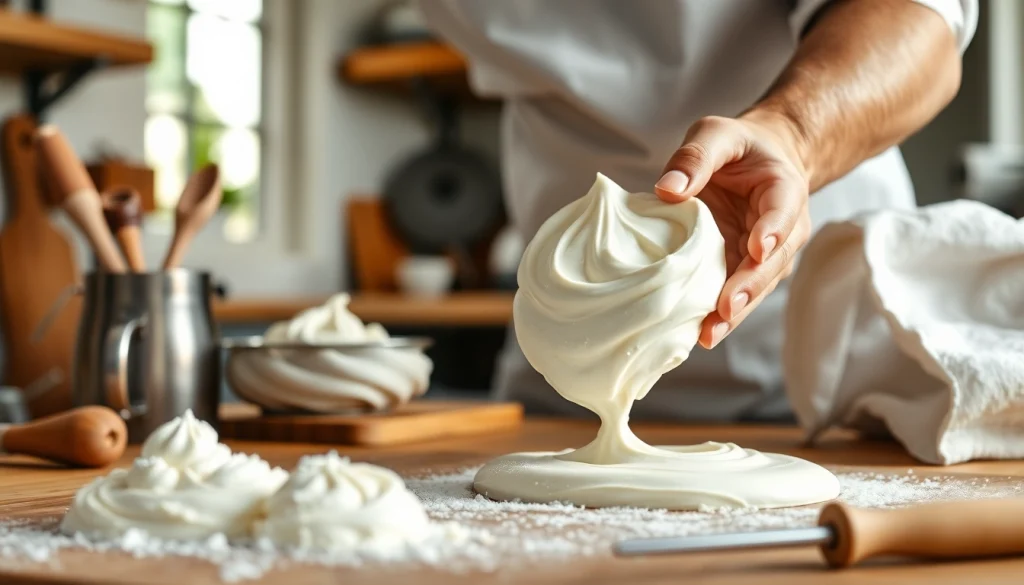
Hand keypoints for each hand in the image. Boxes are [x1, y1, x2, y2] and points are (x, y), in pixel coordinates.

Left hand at [654, 112, 811, 349]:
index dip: (772, 231)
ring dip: (734, 312)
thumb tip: (667, 189)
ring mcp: (763, 256)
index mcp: (783, 190)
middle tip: (725, 308)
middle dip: (748, 287)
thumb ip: (696, 156)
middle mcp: (782, 230)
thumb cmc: (737, 148)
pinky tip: (697, 334)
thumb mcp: (716, 134)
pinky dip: (719, 315)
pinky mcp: (741, 270)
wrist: (756, 163)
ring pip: (754, 288)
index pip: (782, 211)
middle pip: (771, 262)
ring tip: (709, 333)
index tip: (756, 248)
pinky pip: (733, 295)